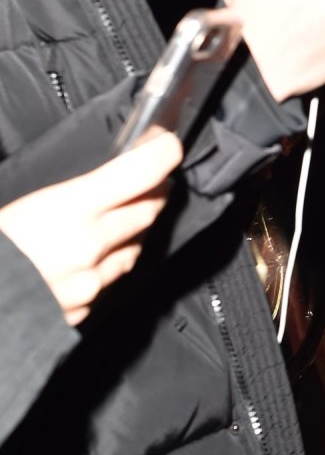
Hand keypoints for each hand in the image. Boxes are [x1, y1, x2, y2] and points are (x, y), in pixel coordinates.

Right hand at [0, 131, 182, 324]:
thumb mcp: (26, 200)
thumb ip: (75, 188)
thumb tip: (106, 178)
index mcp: (72, 208)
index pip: (142, 172)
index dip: (163, 153)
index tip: (168, 145)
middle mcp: (91, 245)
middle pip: (148, 210)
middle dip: (154, 193)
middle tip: (152, 180)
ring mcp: (91, 281)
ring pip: (135, 247)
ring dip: (134, 229)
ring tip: (122, 216)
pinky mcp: (84, 309)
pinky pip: (112, 279)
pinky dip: (111, 262)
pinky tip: (97, 255)